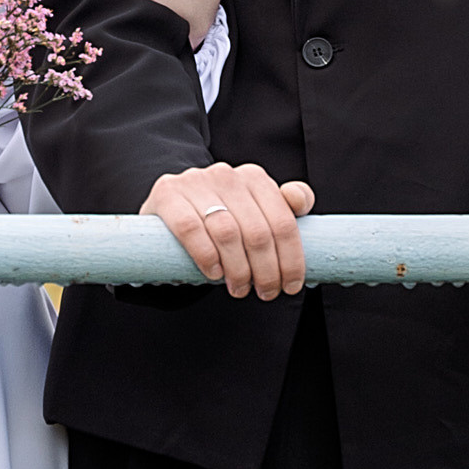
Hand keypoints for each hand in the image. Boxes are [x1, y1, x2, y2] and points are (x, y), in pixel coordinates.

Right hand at [142, 162, 315, 299]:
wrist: (168, 206)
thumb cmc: (219, 214)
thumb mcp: (253, 209)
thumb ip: (284, 206)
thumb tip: (300, 204)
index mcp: (254, 177)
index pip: (283, 221)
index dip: (291, 259)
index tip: (291, 285)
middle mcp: (226, 175)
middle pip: (258, 232)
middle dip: (266, 271)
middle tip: (265, 293)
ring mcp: (195, 182)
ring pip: (227, 232)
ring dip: (238, 269)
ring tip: (239, 289)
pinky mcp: (167, 195)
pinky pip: (191, 229)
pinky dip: (206, 256)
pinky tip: (214, 273)